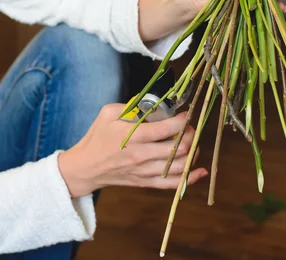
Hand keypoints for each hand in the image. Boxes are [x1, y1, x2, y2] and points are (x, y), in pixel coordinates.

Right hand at [58, 104, 206, 197]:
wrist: (85, 167)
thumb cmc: (97, 137)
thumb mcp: (108, 113)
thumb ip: (131, 106)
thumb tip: (153, 102)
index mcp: (132, 137)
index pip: (166, 129)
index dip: (182, 120)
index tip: (186, 113)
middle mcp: (141, 155)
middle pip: (179, 148)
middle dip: (191, 135)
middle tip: (190, 127)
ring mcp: (144, 172)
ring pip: (180, 166)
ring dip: (193, 153)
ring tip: (192, 143)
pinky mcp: (145, 182)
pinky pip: (172, 184)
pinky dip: (190, 178)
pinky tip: (200, 171)